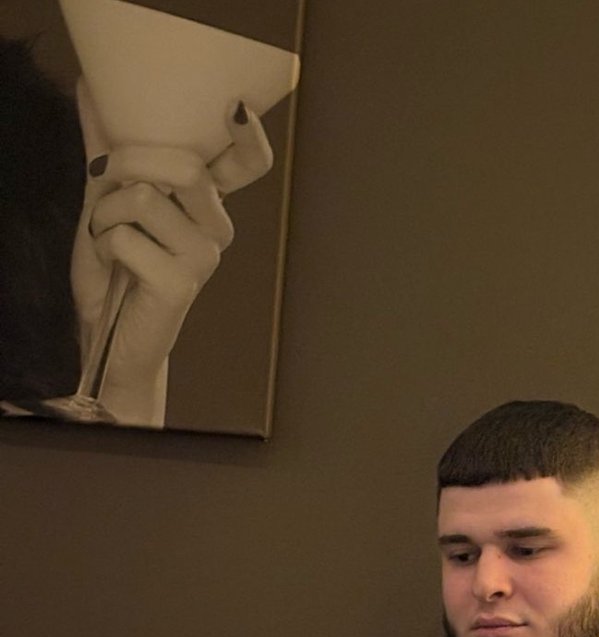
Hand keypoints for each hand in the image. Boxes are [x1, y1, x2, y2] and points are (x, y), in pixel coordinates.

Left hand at [70, 81, 274, 425]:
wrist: (107, 331)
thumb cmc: (115, 266)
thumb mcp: (107, 197)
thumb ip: (107, 146)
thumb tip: (93, 86)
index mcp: (207, 205)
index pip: (247, 165)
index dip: (249, 137)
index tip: (235, 107)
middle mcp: (215, 229)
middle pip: (186, 168)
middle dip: (127, 161)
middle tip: (103, 176)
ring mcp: (202, 259)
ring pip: (146, 198)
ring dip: (104, 210)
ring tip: (104, 232)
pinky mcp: (179, 285)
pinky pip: (125, 236)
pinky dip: (101, 242)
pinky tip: (111, 262)